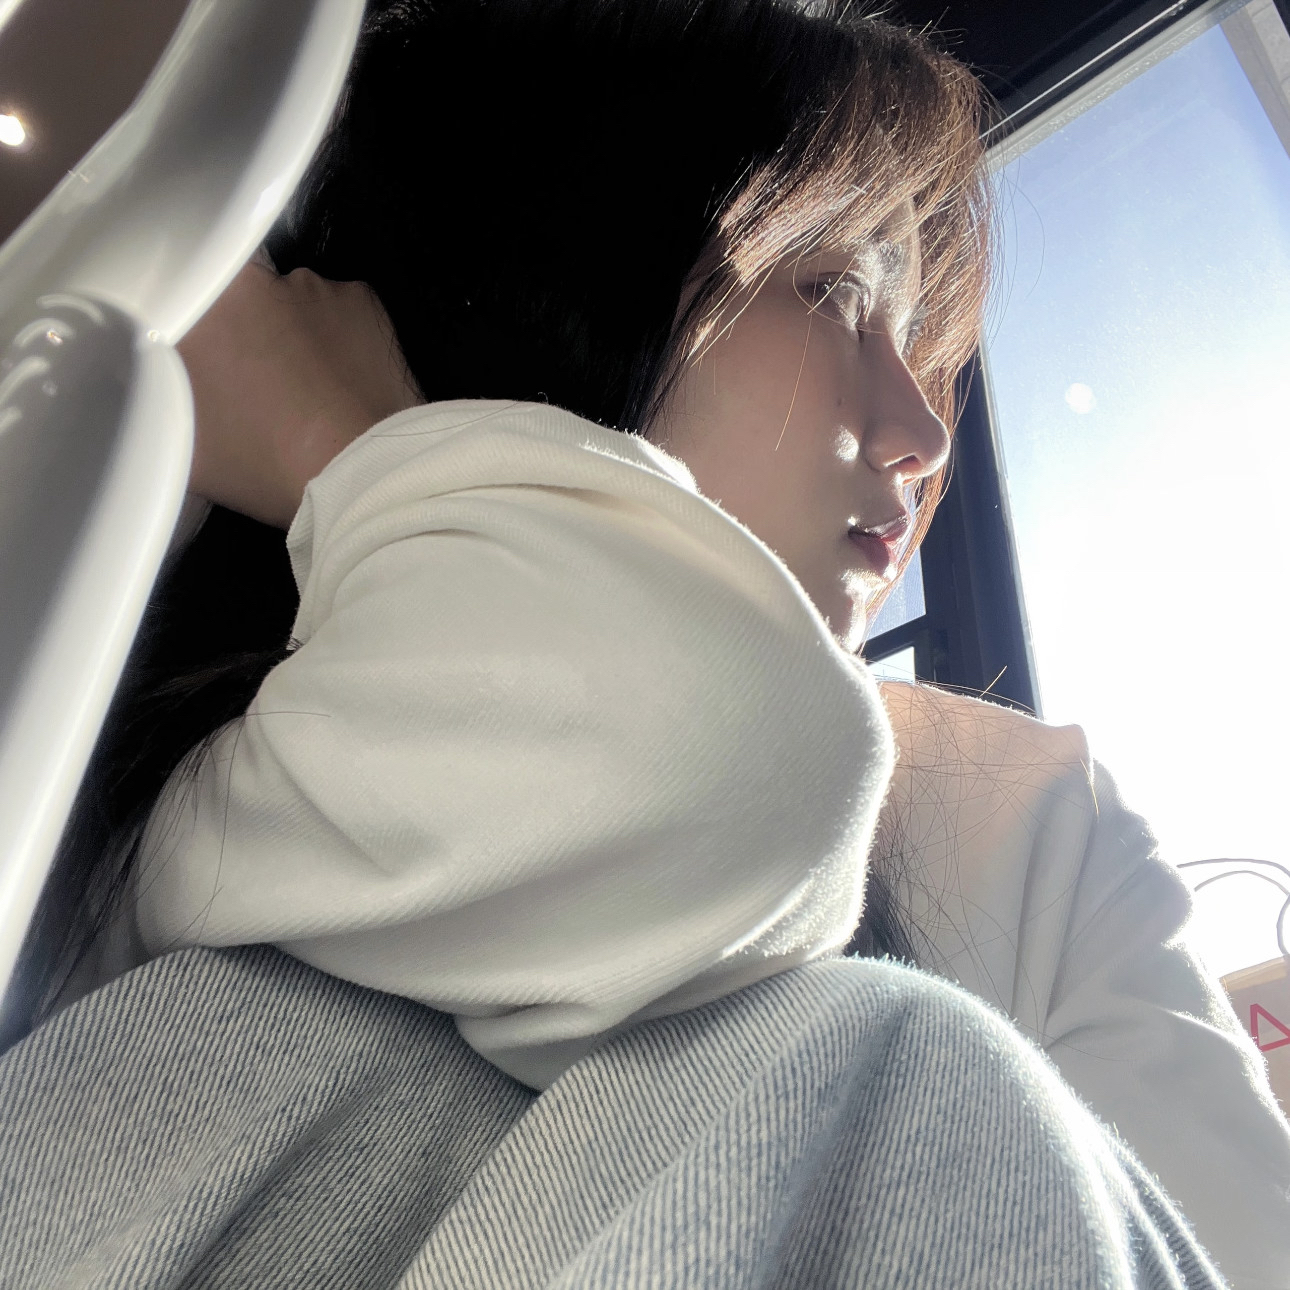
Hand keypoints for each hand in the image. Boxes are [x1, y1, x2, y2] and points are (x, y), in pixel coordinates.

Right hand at [178, 254, 422, 528]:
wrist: (363, 475)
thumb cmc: (264, 464)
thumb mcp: (182, 445)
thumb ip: (156, 398)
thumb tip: (148, 386)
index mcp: (194, 304)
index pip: (172, 297)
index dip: (185, 333)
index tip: (198, 365)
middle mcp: (253, 279)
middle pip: (230, 300)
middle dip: (237, 336)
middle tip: (250, 387)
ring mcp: (312, 285)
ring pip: (286, 306)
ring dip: (289, 339)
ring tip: (303, 394)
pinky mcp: (361, 299)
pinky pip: (336, 313)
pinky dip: (335, 341)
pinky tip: (340, 384)